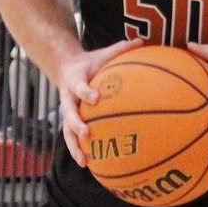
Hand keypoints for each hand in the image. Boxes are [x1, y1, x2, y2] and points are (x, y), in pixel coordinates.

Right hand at [55, 39, 139, 165]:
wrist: (66, 68)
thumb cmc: (91, 63)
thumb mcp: (102, 54)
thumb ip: (120, 49)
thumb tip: (142, 41)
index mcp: (75, 80)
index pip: (79, 86)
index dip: (86, 92)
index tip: (95, 98)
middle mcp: (68, 98)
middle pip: (68, 114)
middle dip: (76, 124)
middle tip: (87, 133)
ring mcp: (68, 112)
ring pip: (67, 132)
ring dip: (74, 147)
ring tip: (84, 162)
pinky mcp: (70, 122)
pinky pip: (73, 138)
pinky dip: (80, 151)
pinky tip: (91, 165)